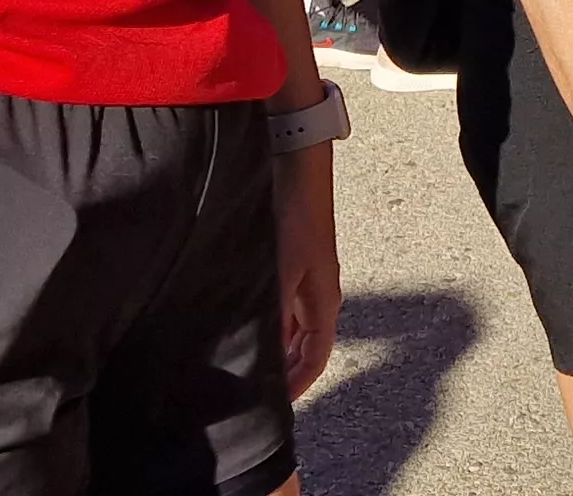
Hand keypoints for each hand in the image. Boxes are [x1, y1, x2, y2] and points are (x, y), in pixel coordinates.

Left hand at [272, 136, 341, 395]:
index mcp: (324, 302)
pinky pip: (286, 307)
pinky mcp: (296, 264)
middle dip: (287, 369)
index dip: (299, 383)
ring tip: (250, 360)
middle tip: (260, 387)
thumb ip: (273, 312)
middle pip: (307, 346)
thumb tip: (264, 350)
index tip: (278, 403)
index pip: (317, 357)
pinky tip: (249, 321)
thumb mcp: (280, 270)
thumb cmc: (296, 217)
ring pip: (295, 327)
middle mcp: (319, 295)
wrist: (299, 170)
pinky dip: (272, 322)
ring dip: (278, 345)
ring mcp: (308, 279)